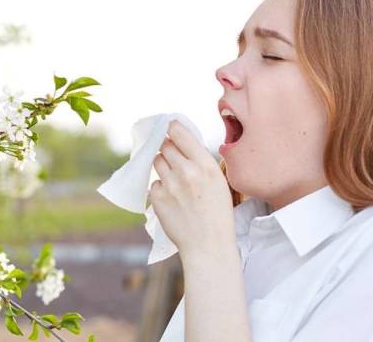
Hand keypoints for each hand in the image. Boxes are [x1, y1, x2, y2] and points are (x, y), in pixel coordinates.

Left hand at [148, 120, 235, 256]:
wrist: (208, 245)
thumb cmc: (217, 213)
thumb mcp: (218, 181)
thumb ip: (200, 161)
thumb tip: (181, 142)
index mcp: (205, 164)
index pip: (179, 133)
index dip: (171, 127)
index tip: (168, 126)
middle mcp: (186, 171)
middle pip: (164, 145)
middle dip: (166, 147)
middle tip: (171, 155)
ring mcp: (170, 184)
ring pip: (156, 161)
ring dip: (161, 164)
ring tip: (173, 177)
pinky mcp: (158, 198)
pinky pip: (153, 183)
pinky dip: (160, 186)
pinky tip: (172, 197)